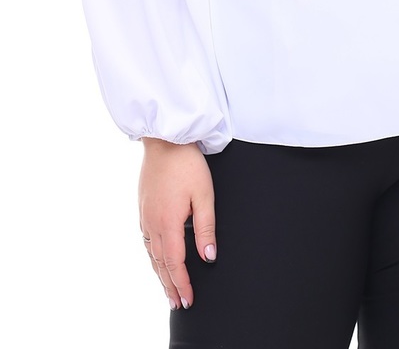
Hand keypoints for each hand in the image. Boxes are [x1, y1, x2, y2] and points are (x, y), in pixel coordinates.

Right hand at [139, 139, 216, 309]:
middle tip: (178, 304)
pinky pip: (145, 241)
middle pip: (160, 263)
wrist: (164, 140)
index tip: (188, 300)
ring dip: (159, 274)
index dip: (182, 283)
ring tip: (167, 289)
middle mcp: (152, 223)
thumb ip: (206, 227)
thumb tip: (209, 256)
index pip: (174, 263)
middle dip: (170, 285)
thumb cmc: (187, 164)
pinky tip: (156, 259)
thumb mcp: (204, 194)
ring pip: (151, 254)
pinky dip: (152, 256)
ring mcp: (145, 215)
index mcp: (168, 222)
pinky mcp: (143, 207)